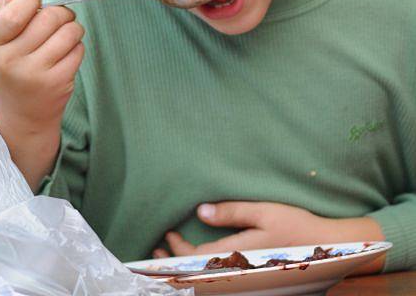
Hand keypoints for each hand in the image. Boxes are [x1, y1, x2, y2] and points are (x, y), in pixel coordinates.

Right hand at [0, 0, 84, 130]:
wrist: (21, 111)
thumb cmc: (12, 63)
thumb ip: (5, 12)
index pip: (14, 14)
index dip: (31, 0)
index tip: (35, 3)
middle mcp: (12, 61)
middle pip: (49, 18)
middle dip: (60, 11)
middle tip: (60, 16)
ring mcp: (35, 74)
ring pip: (69, 32)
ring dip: (73, 27)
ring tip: (66, 32)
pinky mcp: (58, 83)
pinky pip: (78, 50)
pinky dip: (76, 46)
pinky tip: (67, 52)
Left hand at [154, 201, 384, 273]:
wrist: (329, 248)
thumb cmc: (297, 225)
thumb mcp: (264, 211)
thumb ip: (232, 212)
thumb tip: (200, 212)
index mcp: (240, 254)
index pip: (198, 259)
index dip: (178, 251)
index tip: (166, 236)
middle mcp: (242, 272)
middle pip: (201, 273)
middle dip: (178, 261)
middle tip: (159, 247)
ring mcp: (249, 279)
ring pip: (211, 279)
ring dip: (190, 267)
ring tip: (174, 254)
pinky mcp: (256, 279)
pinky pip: (224, 279)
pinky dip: (207, 271)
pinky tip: (201, 261)